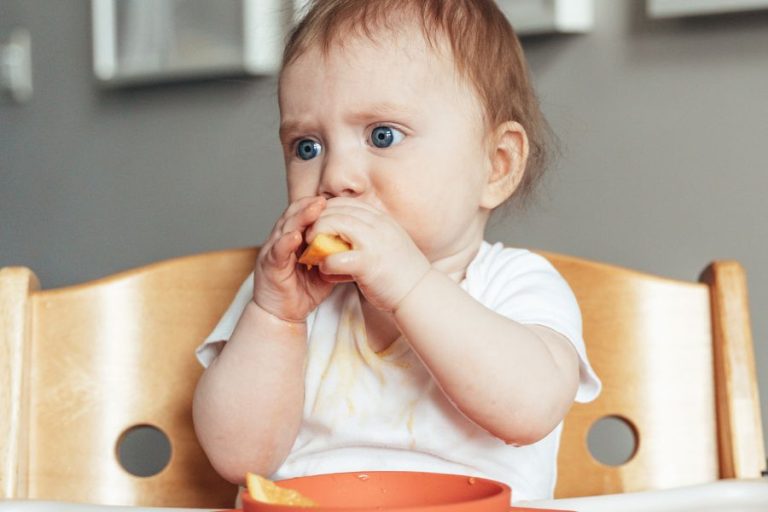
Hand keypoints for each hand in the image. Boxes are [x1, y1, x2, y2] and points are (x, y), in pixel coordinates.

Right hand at [253, 196, 334, 321]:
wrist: (282, 315)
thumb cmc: (302, 291)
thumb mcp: (323, 270)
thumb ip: (333, 256)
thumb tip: (356, 246)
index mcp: (292, 239)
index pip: (302, 216)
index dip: (315, 207)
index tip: (332, 201)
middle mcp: (280, 241)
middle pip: (292, 216)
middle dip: (308, 207)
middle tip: (324, 200)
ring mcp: (272, 252)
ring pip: (284, 229)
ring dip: (299, 218)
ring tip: (314, 210)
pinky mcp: (269, 267)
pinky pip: (277, 252)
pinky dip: (286, 243)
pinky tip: (296, 237)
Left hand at [306, 198, 430, 311]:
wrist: (419, 294)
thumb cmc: (401, 272)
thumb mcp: (387, 243)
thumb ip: (368, 234)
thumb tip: (345, 233)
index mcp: (381, 220)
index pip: (346, 203)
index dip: (326, 210)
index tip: (317, 223)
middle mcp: (378, 226)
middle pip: (336, 210)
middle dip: (317, 221)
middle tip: (307, 236)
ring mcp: (374, 243)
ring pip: (334, 225)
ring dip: (317, 237)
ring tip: (311, 251)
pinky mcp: (368, 264)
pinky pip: (336, 258)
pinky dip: (326, 263)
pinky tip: (324, 271)